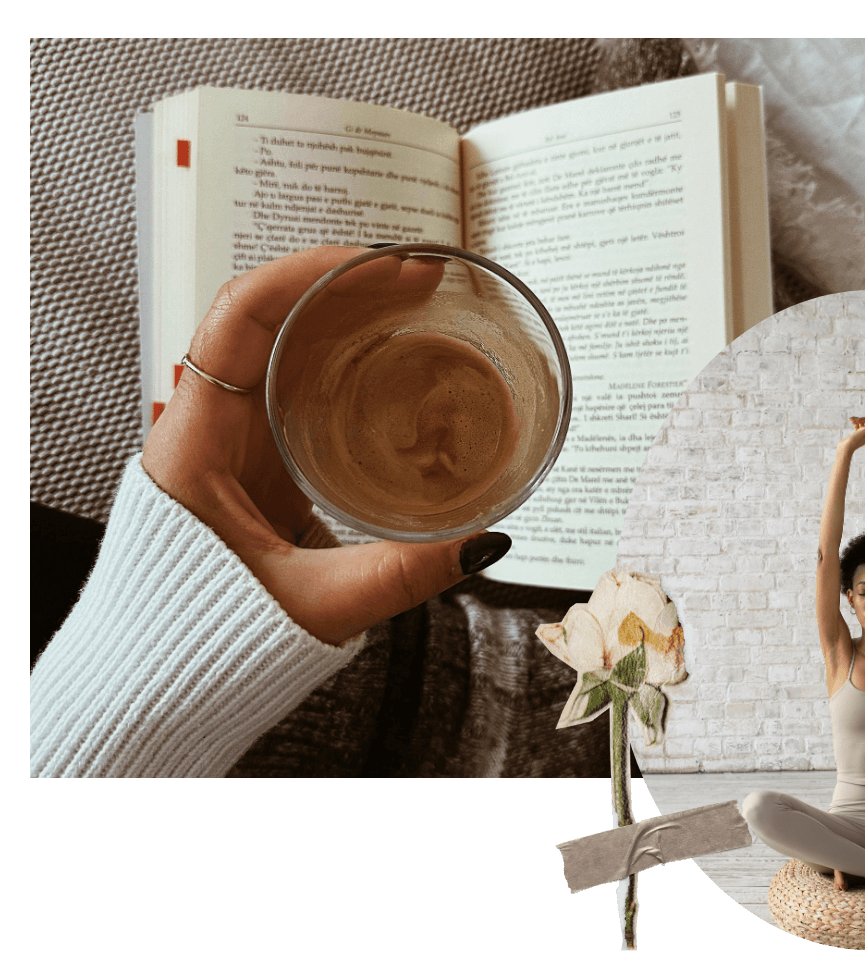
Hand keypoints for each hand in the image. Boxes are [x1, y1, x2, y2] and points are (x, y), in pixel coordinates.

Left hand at [141, 245, 510, 644]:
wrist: (168, 669)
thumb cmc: (210, 638)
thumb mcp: (314, 603)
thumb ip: (400, 574)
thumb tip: (484, 542)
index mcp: (197, 444)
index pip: (239, 318)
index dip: (309, 274)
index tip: (382, 266)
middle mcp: (207, 425)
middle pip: (270, 316)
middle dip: (347, 283)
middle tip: (423, 278)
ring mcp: (230, 436)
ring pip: (284, 344)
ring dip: (346, 313)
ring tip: (414, 299)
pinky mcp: (255, 454)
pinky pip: (296, 381)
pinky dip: (343, 356)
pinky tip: (390, 354)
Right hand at [838, 415, 864, 452]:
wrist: (846, 446)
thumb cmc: (856, 440)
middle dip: (862, 420)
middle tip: (855, 421)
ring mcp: (862, 433)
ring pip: (863, 423)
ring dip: (858, 420)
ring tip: (852, 421)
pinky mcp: (857, 432)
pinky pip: (858, 424)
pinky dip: (855, 423)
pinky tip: (852, 422)